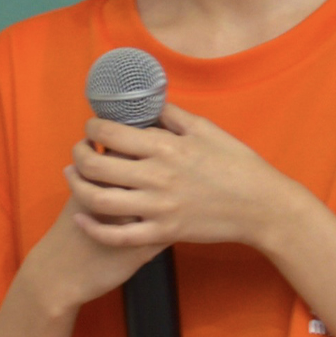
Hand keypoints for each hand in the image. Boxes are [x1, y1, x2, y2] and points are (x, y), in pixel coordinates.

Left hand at [63, 106, 307, 261]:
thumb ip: (172, 114)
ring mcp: (158, 208)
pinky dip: (93, 228)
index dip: (92, 128)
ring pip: (98, 200)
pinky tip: (81, 219)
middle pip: (96, 166)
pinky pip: (117, 236)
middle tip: (79, 151)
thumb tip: (148, 100)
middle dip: (78, 155)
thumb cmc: (238, 164)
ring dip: (76, 188)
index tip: (92, 128)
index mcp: (166, 147)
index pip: (111, 133)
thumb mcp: (207, 129)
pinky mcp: (163, 233)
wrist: (262, 205)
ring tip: (73, 178)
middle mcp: (157, 177)